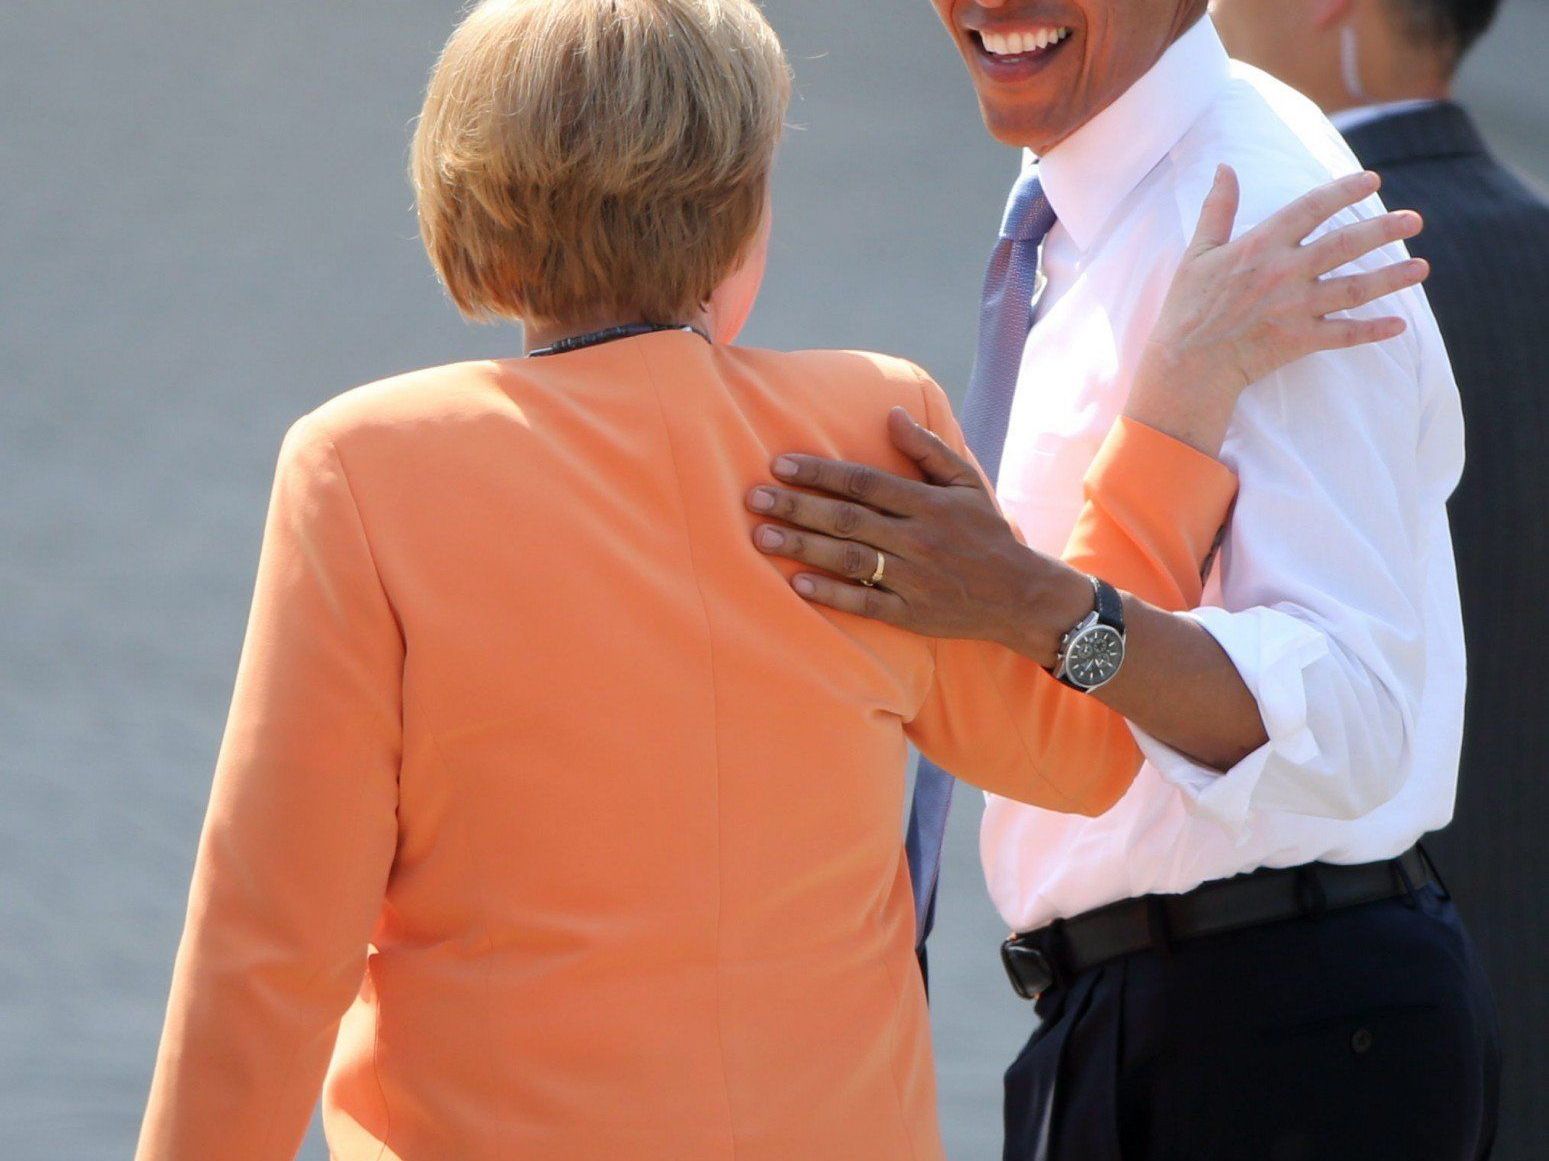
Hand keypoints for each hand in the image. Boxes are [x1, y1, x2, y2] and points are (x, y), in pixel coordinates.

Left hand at [746, 408, 1093, 663]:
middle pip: (847, 519)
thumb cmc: (988, 533)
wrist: (1020, 596)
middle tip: (754, 498)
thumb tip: (891, 414)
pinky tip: (798, 583)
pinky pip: (866, 603)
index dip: (821, 473)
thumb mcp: (967, 484)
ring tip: (762, 536)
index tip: (780, 464)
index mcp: (928, 505)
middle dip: (798, 507)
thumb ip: (928, 449)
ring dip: (803, 547)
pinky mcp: (911, 614)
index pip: (864, 483)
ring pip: (850, 559)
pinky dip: (832, 594)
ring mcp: (913, 579)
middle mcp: (917, 540)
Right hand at [1128, 166, 1428, 454]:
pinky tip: (1399, 325)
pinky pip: (1344, 335)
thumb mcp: (1197, 252)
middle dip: (1383, 230)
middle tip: (1415, 220)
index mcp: (1260, 245)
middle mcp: (1285, 272)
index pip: (1311, 208)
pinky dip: (1372, 331)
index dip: (1344, 191)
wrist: (1186, 364)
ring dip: (1391, 278)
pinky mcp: (1298, 340)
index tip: (1372, 181)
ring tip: (1422, 268)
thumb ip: (1218, 209)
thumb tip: (1225, 167)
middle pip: (1344, 245)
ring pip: (1354, 289)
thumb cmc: (1187, 307)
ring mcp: (1295, 308)